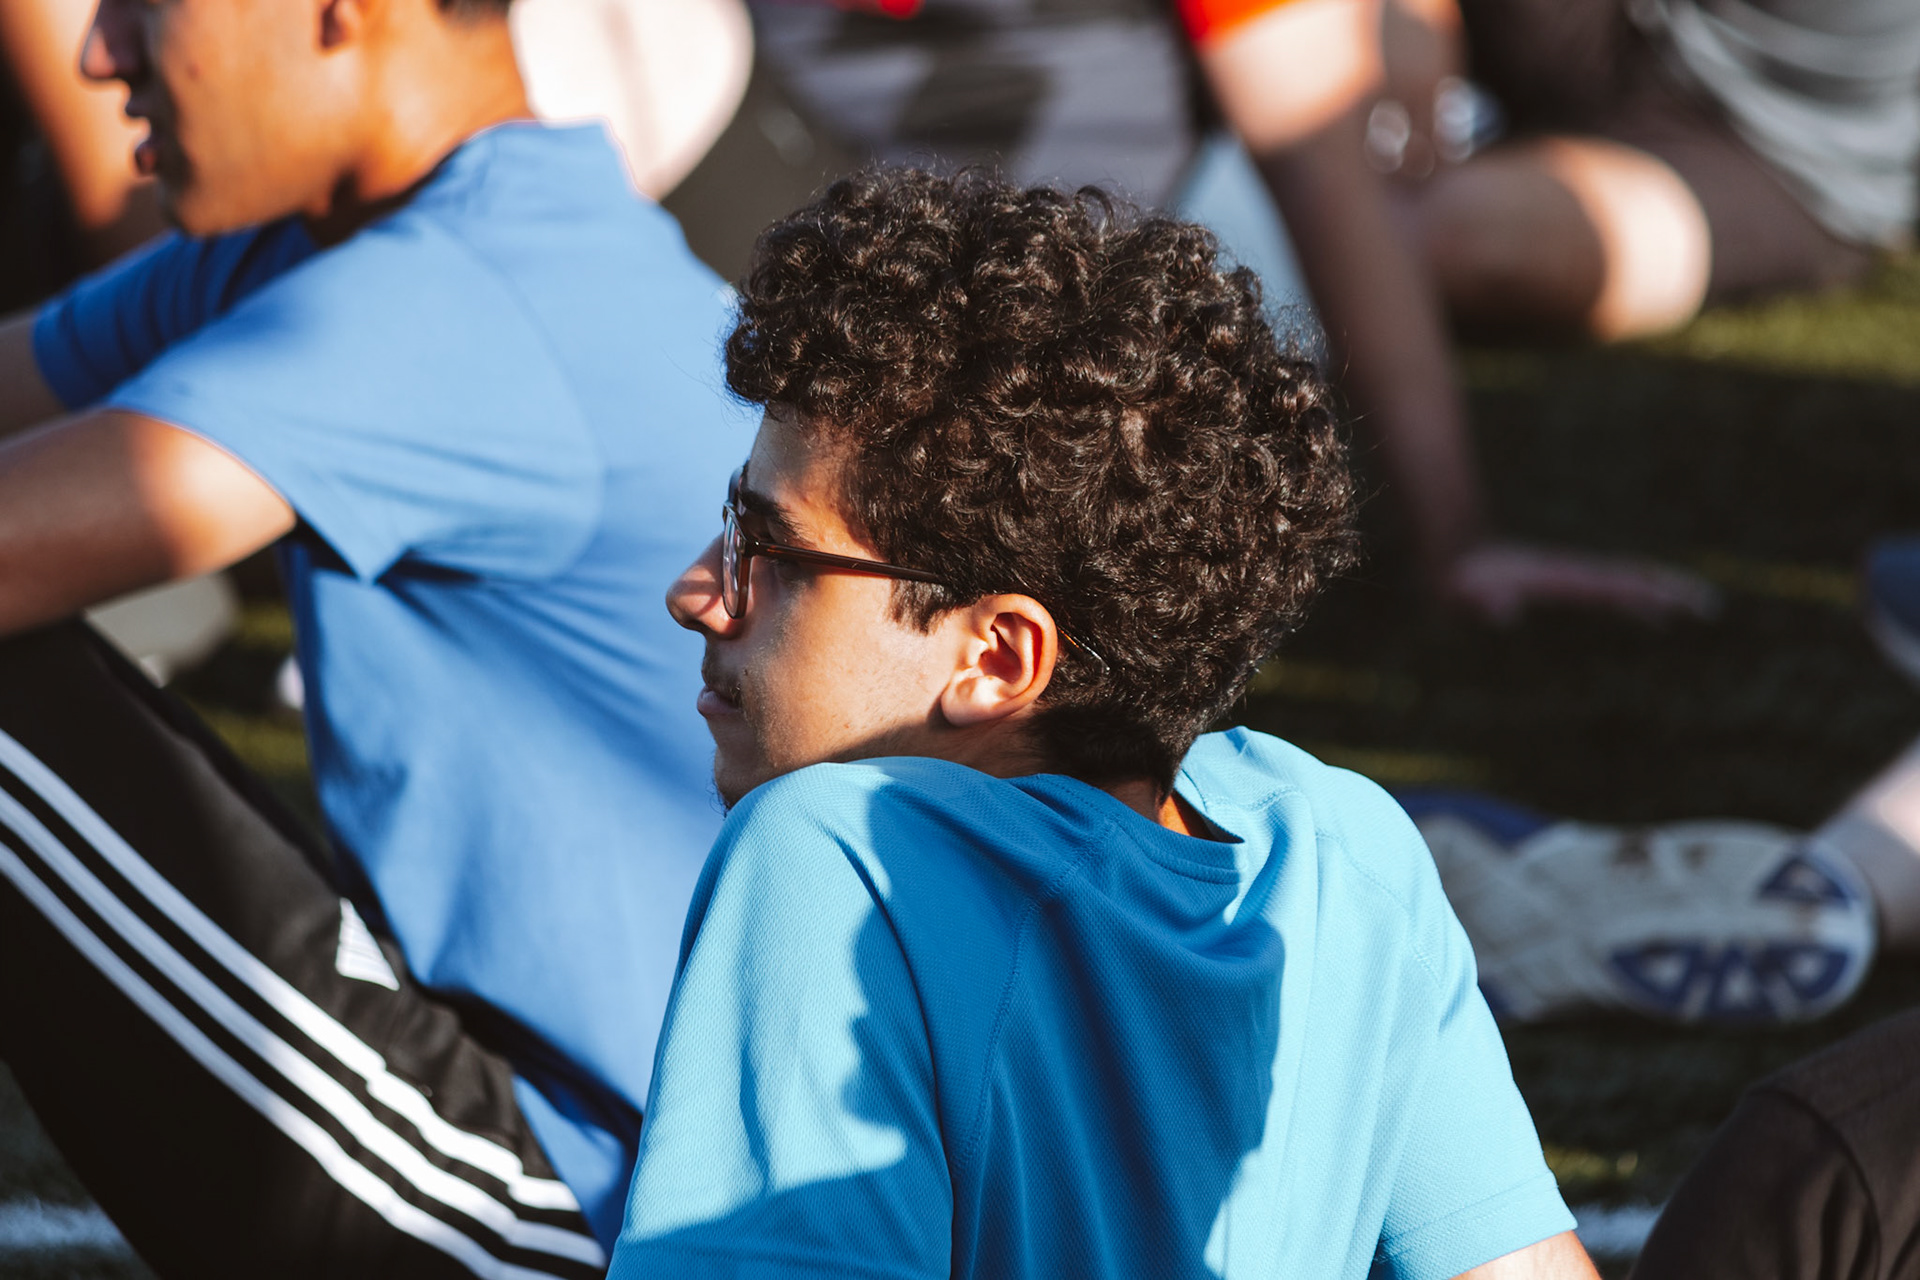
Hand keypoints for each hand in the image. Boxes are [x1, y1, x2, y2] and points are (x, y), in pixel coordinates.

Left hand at [1437, 540, 1720, 625]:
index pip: (1611, 587)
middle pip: (1630, 582)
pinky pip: (1609, 596)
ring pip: (1625, 587)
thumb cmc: (1455, 581)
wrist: (1450, 553)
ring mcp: (1570, 578)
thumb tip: (1502, 608)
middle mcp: (1572, 574)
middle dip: (1670, 592)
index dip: (1644, 594)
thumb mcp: (1464, 595)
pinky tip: (1652, 618)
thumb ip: (1483, 602)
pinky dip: (1635, 604)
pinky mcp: (1562, 585)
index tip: (1678, 600)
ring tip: (1698, 608)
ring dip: (1660, 597)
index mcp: (1559, 579)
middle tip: (1710, 605)